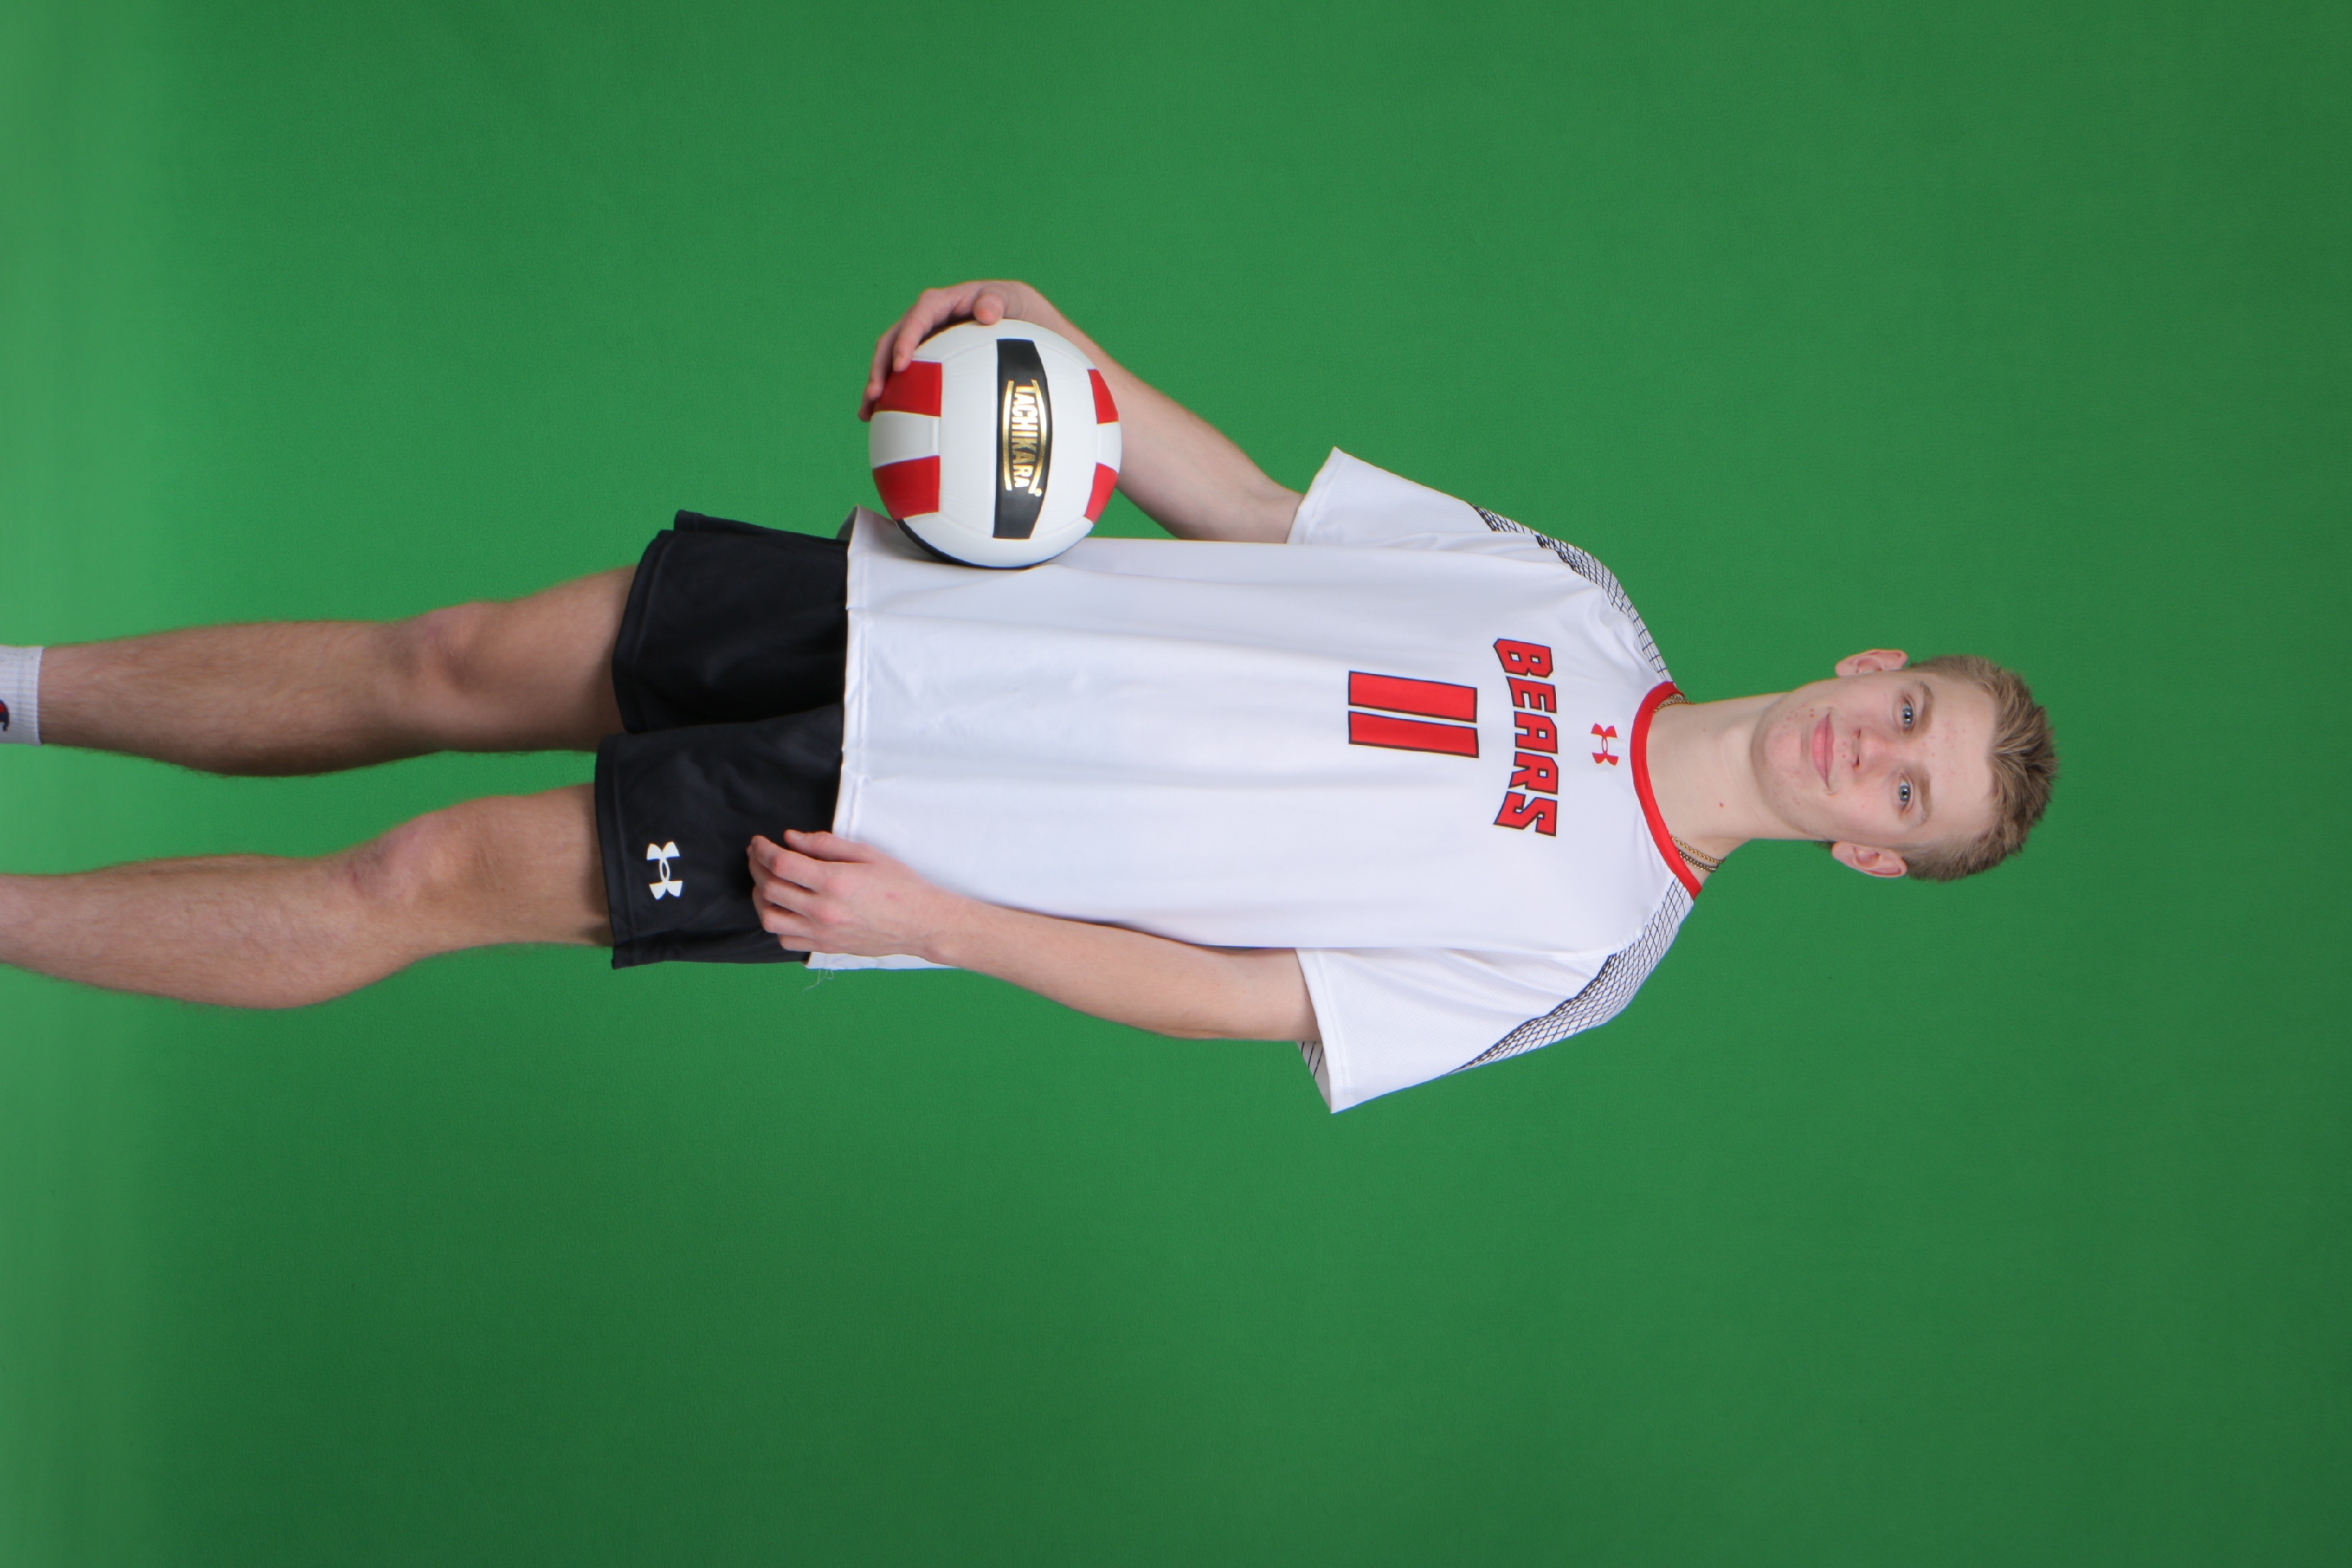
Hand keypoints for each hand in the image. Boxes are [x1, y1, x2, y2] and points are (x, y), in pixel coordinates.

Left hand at [746, 829, 970, 957]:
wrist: (921, 923)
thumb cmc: (899, 885)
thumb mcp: (867, 853)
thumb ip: (825, 845)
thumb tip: (790, 838)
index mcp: (834, 881)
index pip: (780, 863)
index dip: (762, 850)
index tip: (758, 842)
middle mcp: (823, 910)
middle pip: (769, 888)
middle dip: (756, 867)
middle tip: (757, 856)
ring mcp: (822, 932)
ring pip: (770, 918)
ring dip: (760, 898)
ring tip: (765, 883)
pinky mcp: (826, 947)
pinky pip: (786, 940)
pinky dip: (777, 924)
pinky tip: (785, 909)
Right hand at [859, 280, 1064, 418]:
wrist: (1024, 320)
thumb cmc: (1019, 308)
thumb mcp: (1013, 300)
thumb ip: (998, 302)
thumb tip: (985, 312)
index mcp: (944, 302)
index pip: (919, 316)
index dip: (906, 338)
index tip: (901, 365)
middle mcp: (928, 320)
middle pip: (894, 340)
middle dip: (880, 366)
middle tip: (874, 394)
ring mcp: (926, 341)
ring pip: (893, 361)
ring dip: (878, 384)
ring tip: (867, 413)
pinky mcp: (929, 359)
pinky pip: (908, 377)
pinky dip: (894, 396)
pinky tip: (883, 421)